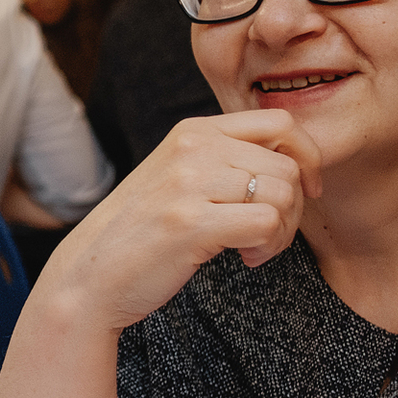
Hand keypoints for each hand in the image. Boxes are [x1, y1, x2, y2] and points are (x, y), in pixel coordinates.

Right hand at [43, 111, 322, 330]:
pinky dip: (269, 247)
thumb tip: (294, 160)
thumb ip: (224, 159)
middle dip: (293, 208)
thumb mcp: (180, 176)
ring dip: (282, 232)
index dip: (307, 158)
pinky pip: (268, 223)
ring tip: (254, 248)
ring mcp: (189, 184)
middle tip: (268, 235)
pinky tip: (245, 258)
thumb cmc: (143, 232)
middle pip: (287, 166)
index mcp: (192, 131)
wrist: (91, 274)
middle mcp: (192, 148)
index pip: (280, 124)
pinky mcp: (192, 223)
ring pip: (283, 195)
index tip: (303, 191)